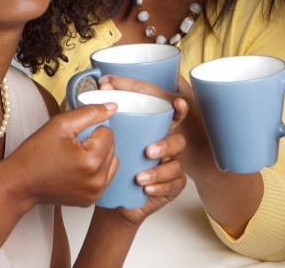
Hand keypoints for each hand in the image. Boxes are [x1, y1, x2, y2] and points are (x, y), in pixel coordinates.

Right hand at [0, 103, 118, 208]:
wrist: (19, 184)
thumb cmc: (34, 155)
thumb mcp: (60, 124)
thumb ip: (90, 113)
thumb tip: (112, 107)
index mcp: (91, 160)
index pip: (108, 131)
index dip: (90, 128)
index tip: (72, 136)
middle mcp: (98, 180)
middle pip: (111, 147)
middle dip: (95, 142)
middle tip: (71, 146)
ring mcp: (95, 192)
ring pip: (111, 161)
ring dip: (98, 155)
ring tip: (74, 157)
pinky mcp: (91, 199)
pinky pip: (104, 176)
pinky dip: (95, 169)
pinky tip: (76, 168)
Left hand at [97, 75, 188, 223]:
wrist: (117, 198)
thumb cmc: (118, 164)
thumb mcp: (114, 138)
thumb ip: (112, 113)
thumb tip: (104, 87)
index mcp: (157, 133)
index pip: (173, 118)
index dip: (179, 109)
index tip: (178, 103)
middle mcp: (168, 149)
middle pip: (178, 141)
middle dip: (165, 145)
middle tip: (147, 151)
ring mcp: (172, 167)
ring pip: (176, 165)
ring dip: (158, 171)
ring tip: (140, 177)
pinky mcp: (172, 186)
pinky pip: (174, 185)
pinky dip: (160, 187)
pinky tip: (147, 188)